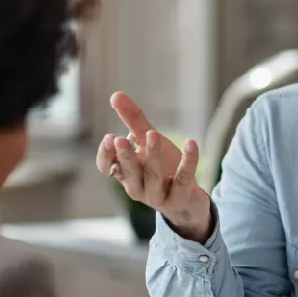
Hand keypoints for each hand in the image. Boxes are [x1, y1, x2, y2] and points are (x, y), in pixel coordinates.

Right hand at [95, 92, 211, 242]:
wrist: (187, 201)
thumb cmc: (163, 168)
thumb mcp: (147, 143)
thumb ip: (133, 121)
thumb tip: (115, 95)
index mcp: (125, 174)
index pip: (107, 167)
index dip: (106, 154)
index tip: (109, 137)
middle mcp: (138, 187)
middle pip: (129, 172)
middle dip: (125, 156)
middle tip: (120, 139)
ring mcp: (158, 196)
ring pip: (153, 176)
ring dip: (152, 155)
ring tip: (153, 134)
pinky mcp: (180, 197)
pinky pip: (184, 178)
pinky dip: (189, 160)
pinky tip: (191, 142)